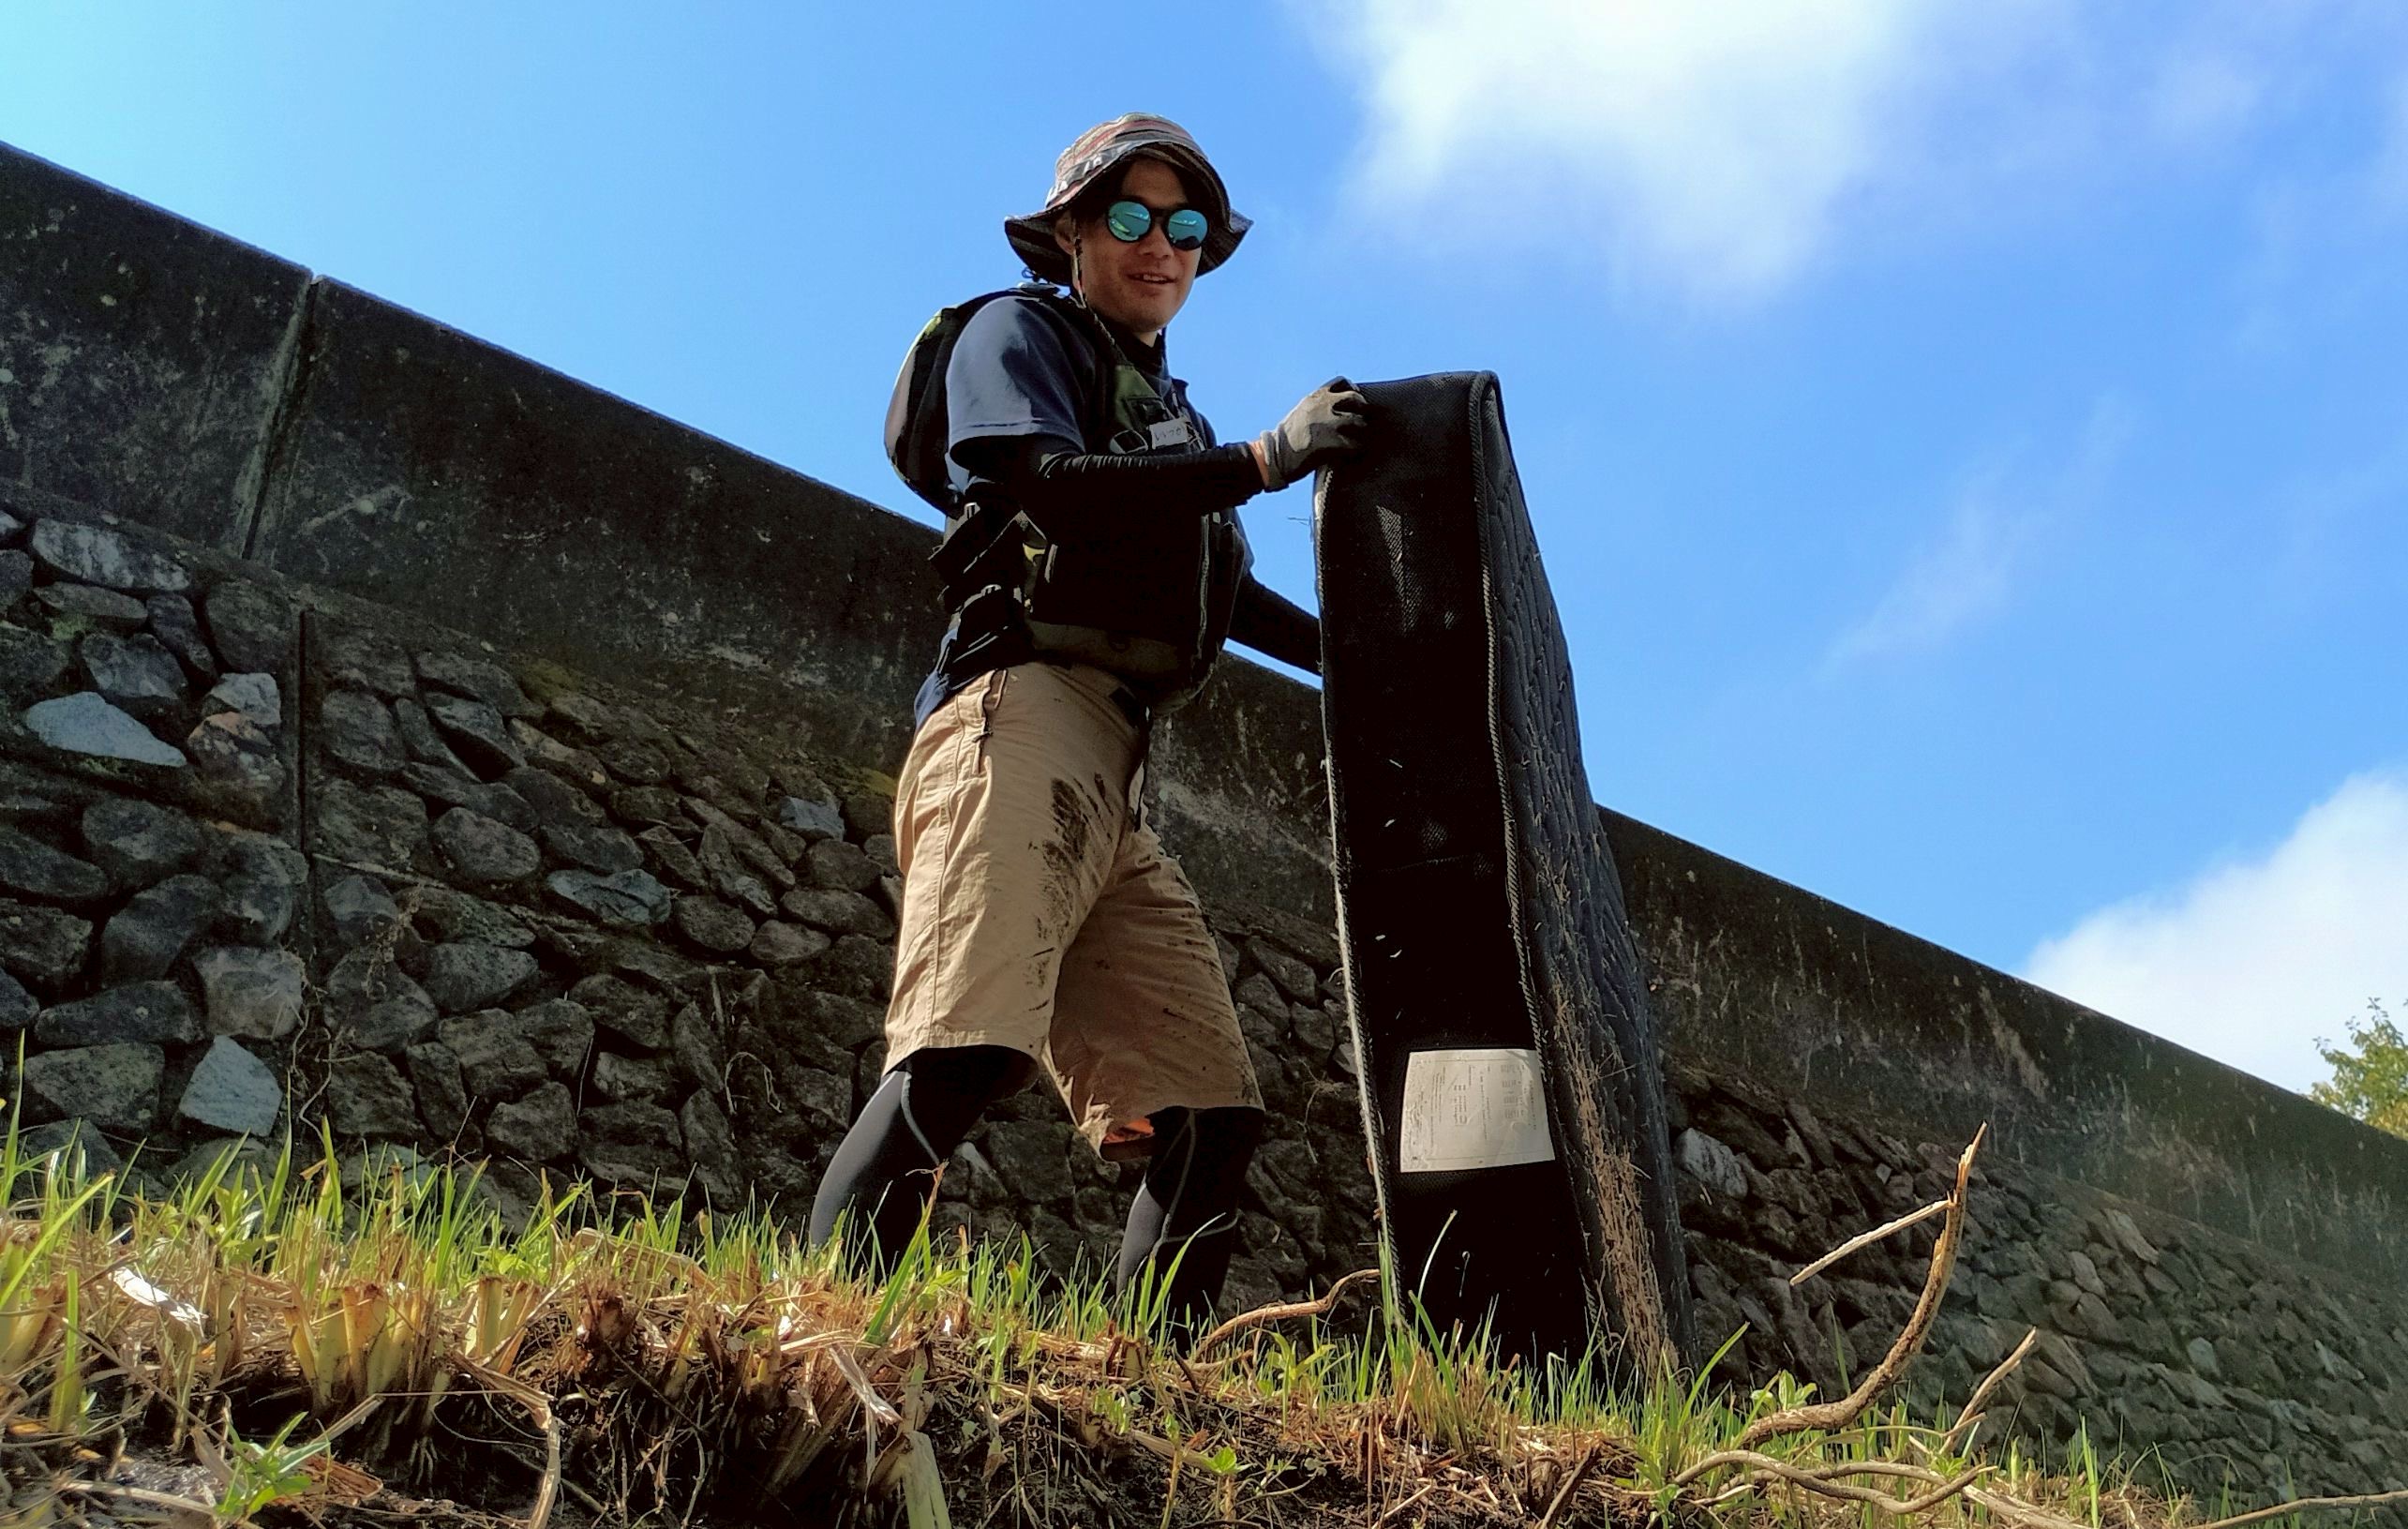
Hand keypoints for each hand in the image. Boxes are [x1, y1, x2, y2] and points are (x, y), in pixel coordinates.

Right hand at [1252, 378, 1369, 490]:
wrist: (1273, 456)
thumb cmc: (1286, 439)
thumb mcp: (1301, 413)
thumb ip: (1318, 407)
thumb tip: (1336, 410)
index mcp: (1315, 397)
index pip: (1341, 382)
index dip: (1352, 390)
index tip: (1355, 397)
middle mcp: (1324, 405)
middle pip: (1355, 400)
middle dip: (1362, 410)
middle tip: (1362, 421)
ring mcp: (1329, 423)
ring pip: (1359, 422)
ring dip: (1362, 431)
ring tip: (1358, 439)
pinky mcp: (1333, 443)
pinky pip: (1356, 444)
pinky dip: (1358, 449)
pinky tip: (1353, 453)